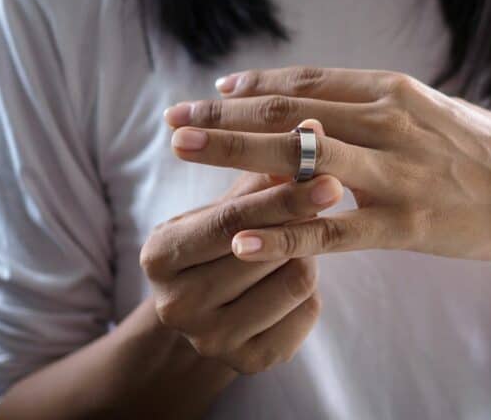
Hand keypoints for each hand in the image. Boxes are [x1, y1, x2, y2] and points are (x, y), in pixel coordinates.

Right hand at [139, 160, 342, 373]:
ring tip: (297, 243)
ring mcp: (210, 341)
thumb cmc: (226, 237)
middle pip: (265, 253)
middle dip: (298, 221)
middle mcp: (175, 306)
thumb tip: (311, 126)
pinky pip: (307, 312)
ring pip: (295, 281)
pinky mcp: (250, 363)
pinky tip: (297, 279)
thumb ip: (266, 170)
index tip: (329, 174)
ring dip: (307, 255)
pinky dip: (313, 291)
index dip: (282, 196)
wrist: (213, 308)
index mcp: (160, 255)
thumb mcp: (231, 204)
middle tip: (329, 191)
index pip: (230, 221)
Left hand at [163, 67, 490, 267]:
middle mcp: (390, 123)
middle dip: (225, 115)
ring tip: (183, 152)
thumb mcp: (434, 110)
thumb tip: (328, 100)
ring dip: (234, 153)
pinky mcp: (403, 224)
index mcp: (396, 92)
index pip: (309, 82)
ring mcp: (395, 174)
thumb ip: (381, 105)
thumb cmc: (484, 152)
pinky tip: (240, 238)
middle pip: (290, 113)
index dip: (256, 85)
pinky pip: (330, 230)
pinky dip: (281, 234)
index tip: (214, 91)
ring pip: (299, 160)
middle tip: (174, 118)